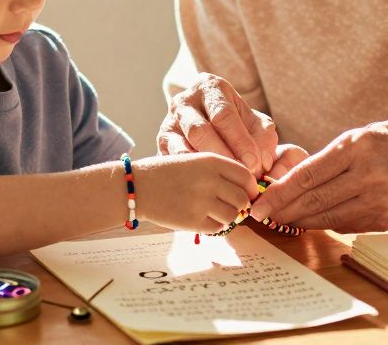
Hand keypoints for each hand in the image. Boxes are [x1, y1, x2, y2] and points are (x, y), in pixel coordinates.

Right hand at [132, 152, 259, 233]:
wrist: (137, 186)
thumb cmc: (166, 173)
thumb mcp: (194, 160)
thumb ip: (219, 171)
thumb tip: (247, 190)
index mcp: (211, 161)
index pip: (246, 176)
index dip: (249, 187)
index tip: (246, 193)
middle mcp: (210, 181)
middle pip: (243, 198)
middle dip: (240, 204)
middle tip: (230, 205)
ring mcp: (202, 202)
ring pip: (232, 215)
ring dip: (226, 217)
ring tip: (213, 212)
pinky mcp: (193, 222)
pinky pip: (217, 228)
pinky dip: (213, 226)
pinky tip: (201, 218)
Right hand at [156, 73, 277, 174]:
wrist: (209, 124)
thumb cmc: (237, 125)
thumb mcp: (254, 123)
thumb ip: (264, 139)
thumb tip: (263, 163)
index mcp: (210, 87)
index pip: (223, 114)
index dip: (240, 141)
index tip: (255, 164)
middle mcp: (185, 101)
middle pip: (199, 131)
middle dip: (223, 156)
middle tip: (241, 176)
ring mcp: (169, 122)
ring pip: (182, 148)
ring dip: (206, 169)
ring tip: (227, 183)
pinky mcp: (162, 144)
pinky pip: (174, 162)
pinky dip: (192, 175)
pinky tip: (209, 185)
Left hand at [248, 119, 387, 233]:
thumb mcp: (360, 136)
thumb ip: (329, 159)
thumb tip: (291, 182)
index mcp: (358, 147)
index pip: (309, 175)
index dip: (280, 192)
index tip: (258, 202)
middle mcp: (369, 176)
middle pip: (315, 200)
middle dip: (282, 210)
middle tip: (259, 216)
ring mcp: (380, 201)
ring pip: (328, 218)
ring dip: (299, 220)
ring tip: (279, 218)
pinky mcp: (386, 221)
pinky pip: (346, 225)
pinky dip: (325, 223)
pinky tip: (309, 220)